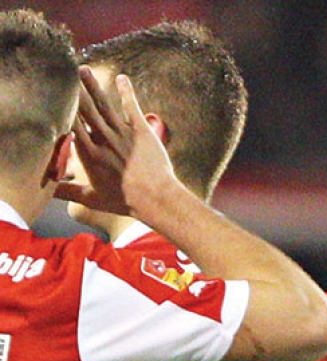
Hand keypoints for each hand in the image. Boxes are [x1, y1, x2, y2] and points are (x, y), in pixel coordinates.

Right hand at [55, 66, 176, 215]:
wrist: (155, 198)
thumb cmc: (123, 201)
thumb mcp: (92, 199)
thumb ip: (67, 192)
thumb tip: (47, 193)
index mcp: (89, 154)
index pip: (71, 126)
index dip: (62, 109)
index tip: (53, 96)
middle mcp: (103, 139)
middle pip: (85, 109)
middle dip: (75, 90)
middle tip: (65, 72)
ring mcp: (122, 133)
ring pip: (104, 104)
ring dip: (93, 85)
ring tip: (83, 69)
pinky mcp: (141, 130)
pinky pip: (131, 106)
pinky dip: (126, 91)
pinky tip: (122, 78)